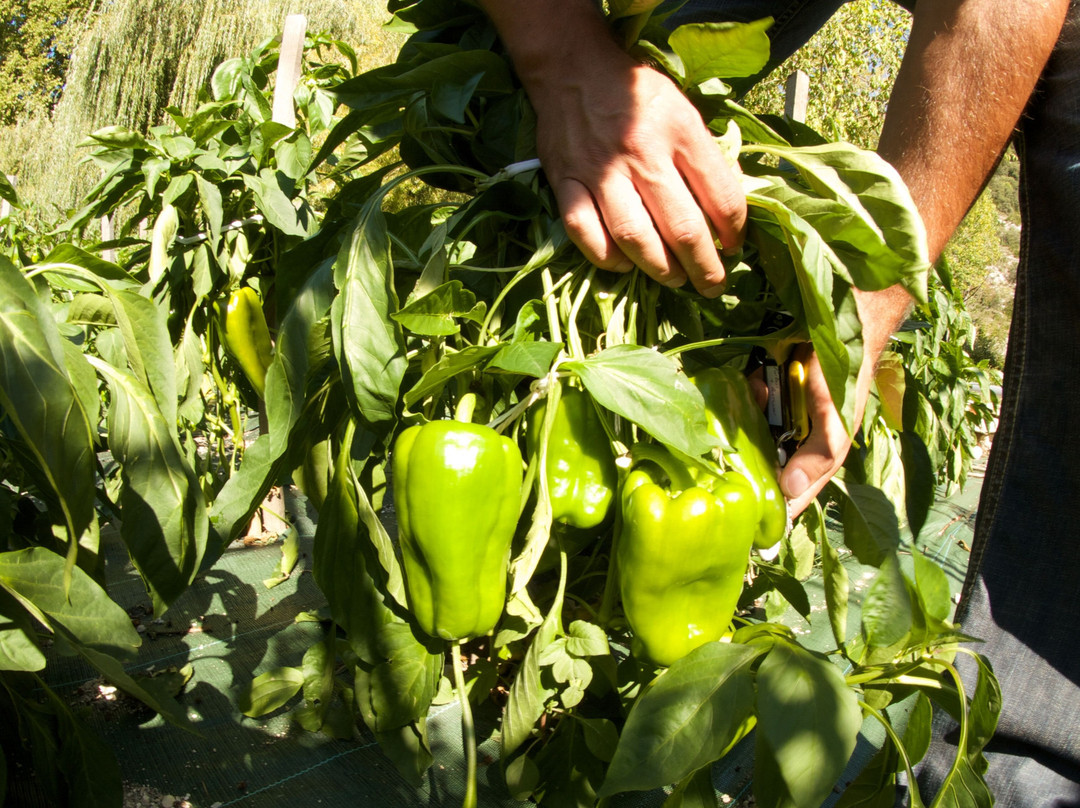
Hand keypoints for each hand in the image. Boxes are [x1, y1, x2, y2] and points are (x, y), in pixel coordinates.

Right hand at [530, 54, 745, 296]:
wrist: (574, 69)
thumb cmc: (637, 94)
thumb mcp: (684, 111)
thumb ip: (704, 157)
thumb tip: (725, 212)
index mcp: (681, 131)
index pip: (721, 197)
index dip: (735, 232)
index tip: (735, 247)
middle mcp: (643, 154)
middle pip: (682, 228)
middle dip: (705, 267)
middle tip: (713, 285)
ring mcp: (601, 171)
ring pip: (635, 237)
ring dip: (660, 269)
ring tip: (676, 280)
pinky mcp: (565, 181)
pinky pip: (585, 232)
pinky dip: (607, 257)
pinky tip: (624, 263)